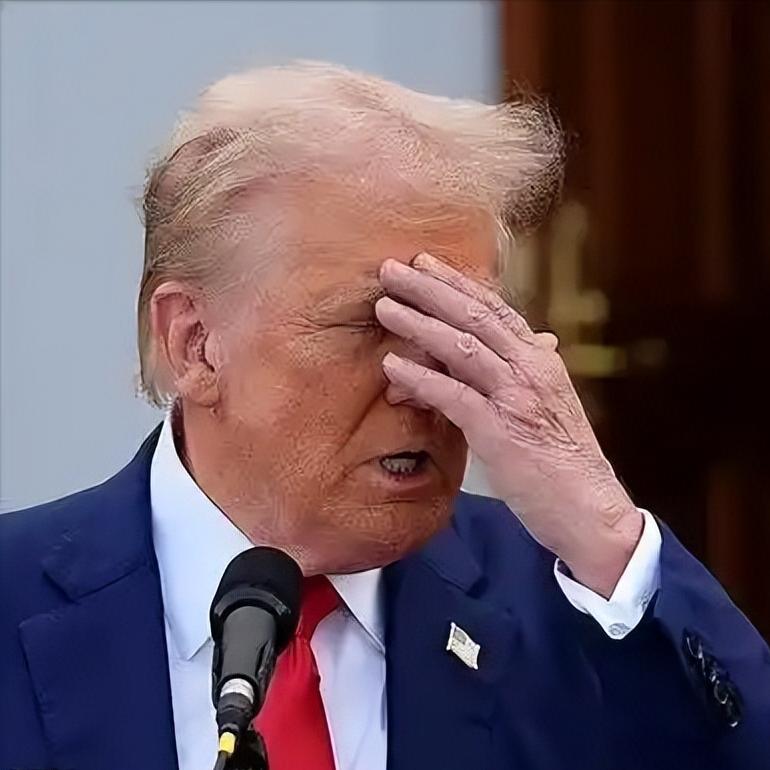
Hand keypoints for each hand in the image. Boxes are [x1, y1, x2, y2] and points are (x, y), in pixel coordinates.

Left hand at [376, 252, 642, 597]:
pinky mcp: (501, 431)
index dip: (456, 283)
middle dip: (429, 289)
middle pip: (473, 316)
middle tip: (390, 269)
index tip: (423, 264)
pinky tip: (392, 366)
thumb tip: (537, 340)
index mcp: (539, 358)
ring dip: (418, 324)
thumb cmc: (564, 458)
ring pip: (461, 347)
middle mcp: (530, 368)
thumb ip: (535, 369)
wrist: (589, 508)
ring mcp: (517, 397)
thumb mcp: (552, 402)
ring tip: (384, 308)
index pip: (494, 308)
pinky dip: (421, 378)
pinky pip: (453, 395)